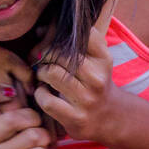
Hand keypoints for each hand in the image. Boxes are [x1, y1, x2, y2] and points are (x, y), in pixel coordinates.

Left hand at [32, 29, 118, 143]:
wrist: (108, 118)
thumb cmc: (93, 82)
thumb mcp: (94, 60)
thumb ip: (74, 42)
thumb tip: (41, 30)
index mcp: (103, 60)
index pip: (83, 35)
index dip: (60, 33)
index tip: (52, 39)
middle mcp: (98, 79)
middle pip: (60, 54)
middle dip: (46, 55)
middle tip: (43, 61)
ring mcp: (87, 100)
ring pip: (51, 73)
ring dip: (41, 73)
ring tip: (44, 76)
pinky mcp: (76, 118)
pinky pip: (46, 99)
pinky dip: (40, 94)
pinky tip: (45, 93)